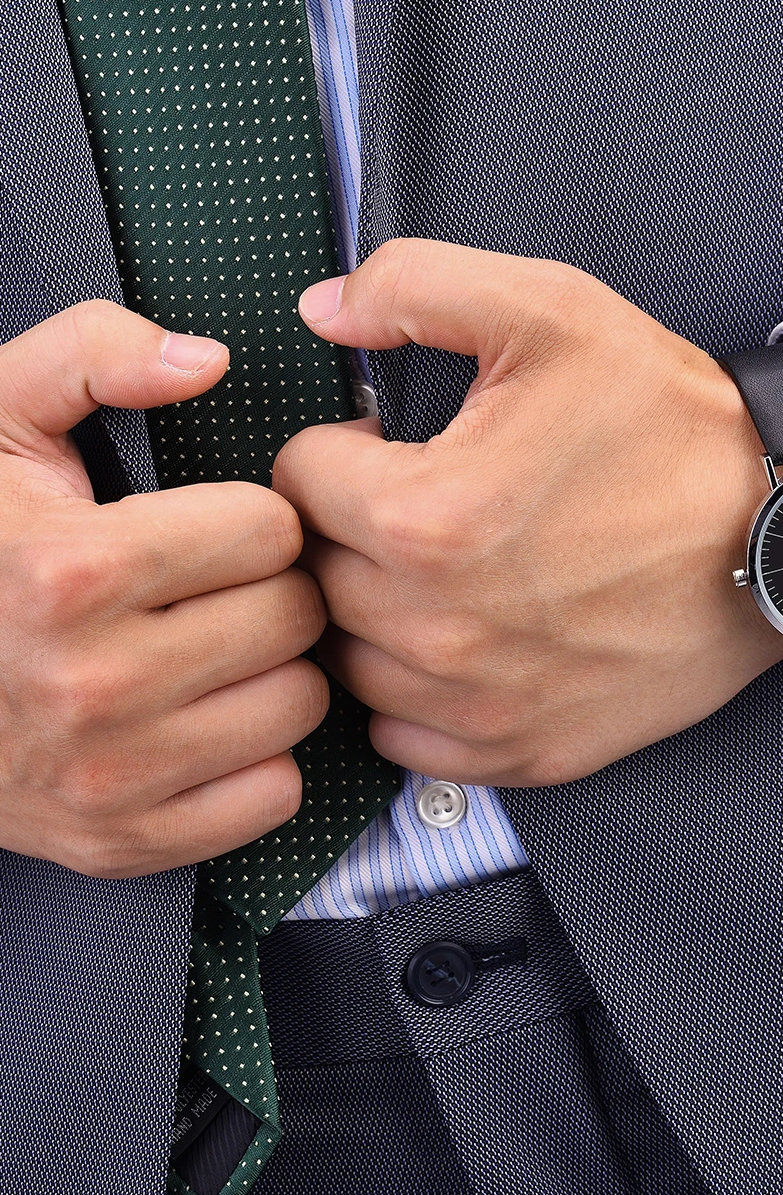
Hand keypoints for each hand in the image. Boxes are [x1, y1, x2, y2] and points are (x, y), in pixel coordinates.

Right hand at [0, 301, 328, 877]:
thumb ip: (92, 355)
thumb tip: (206, 361)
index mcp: (69, 570)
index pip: (270, 527)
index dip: (252, 517)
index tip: (216, 528)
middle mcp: (92, 682)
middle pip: (293, 615)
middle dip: (268, 589)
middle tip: (214, 590)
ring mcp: (109, 774)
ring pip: (301, 703)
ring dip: (271, 672)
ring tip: (208, 651)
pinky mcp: (124, 839)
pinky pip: (274, 792)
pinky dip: (254, 758)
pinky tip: (202, 722)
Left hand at [276, 239, 782, 786]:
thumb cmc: (671, 422)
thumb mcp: (551, 309)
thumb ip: (411, 285)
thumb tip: (319, 311)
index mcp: (424, 517)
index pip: (296, 483)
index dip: (343, 448)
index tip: (396, 446)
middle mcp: (438, 630)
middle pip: (317, 579)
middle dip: (354, 530)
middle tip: (430, 501)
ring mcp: (481, 704)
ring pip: (352, 663)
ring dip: (379, 614)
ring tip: (452, 570)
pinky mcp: (525, 751)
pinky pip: (406, 738)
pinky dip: (420, 694)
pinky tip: (473, 641)